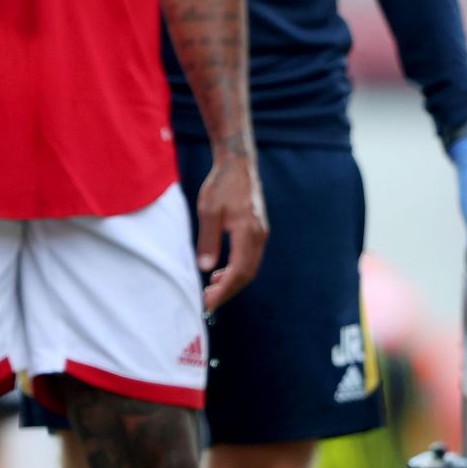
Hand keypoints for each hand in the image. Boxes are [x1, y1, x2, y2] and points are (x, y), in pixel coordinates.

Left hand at [195, 147, 267, 311]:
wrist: (238, 164)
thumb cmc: (221, 184)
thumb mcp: (209, 211)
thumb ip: (208, 240)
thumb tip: (206, 268)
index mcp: (247, 232)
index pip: (238, 272)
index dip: (224, 291)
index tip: (209, 303)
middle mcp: (259, 235)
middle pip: (247, 274)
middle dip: (228, 291)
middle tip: (207, 302)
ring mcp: (260, 233)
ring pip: (249, 267)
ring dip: (232, 282)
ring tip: (211, 290)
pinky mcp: (258, 229)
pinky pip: (250, 257)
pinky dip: (237, 270)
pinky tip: (220, 272)